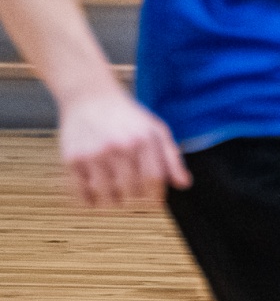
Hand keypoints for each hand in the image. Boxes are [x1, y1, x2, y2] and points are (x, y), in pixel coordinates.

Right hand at [57, 87, 189, 205]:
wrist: (90, 96)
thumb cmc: (127, 116)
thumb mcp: (156, 129)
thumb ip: (171, 157)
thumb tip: (184, 185)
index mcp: (144, 139)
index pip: (154, 180)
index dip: (155, 198)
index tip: (153, 203)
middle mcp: (119, 147)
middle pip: (131, 193)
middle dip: (134, 200)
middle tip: (132, 195)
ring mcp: (94, 154)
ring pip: (107, 198)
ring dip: (112, 202)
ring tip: (114, 191)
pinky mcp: (72, 160)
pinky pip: (82, 195)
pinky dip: (90, 201)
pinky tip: (95, 191)